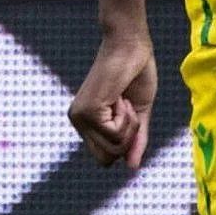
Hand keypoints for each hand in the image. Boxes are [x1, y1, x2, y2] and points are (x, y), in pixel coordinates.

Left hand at [68, 27, 155, 168]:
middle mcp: (77, 120)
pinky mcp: (87, 111)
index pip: (105, 158)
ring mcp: (79, 116)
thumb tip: (132, 168)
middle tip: (127, 109)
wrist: (131, 46)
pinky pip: (115, 135)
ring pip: (113, 149)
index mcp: (86, 121)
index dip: (125, 145)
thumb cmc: (135, 75)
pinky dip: (127, 119)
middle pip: (107, 160)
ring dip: (129, 127)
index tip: (129, 115)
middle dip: (128, 140)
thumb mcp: (138, 115)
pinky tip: (120, 97)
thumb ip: (135, 141)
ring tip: (123, 100)